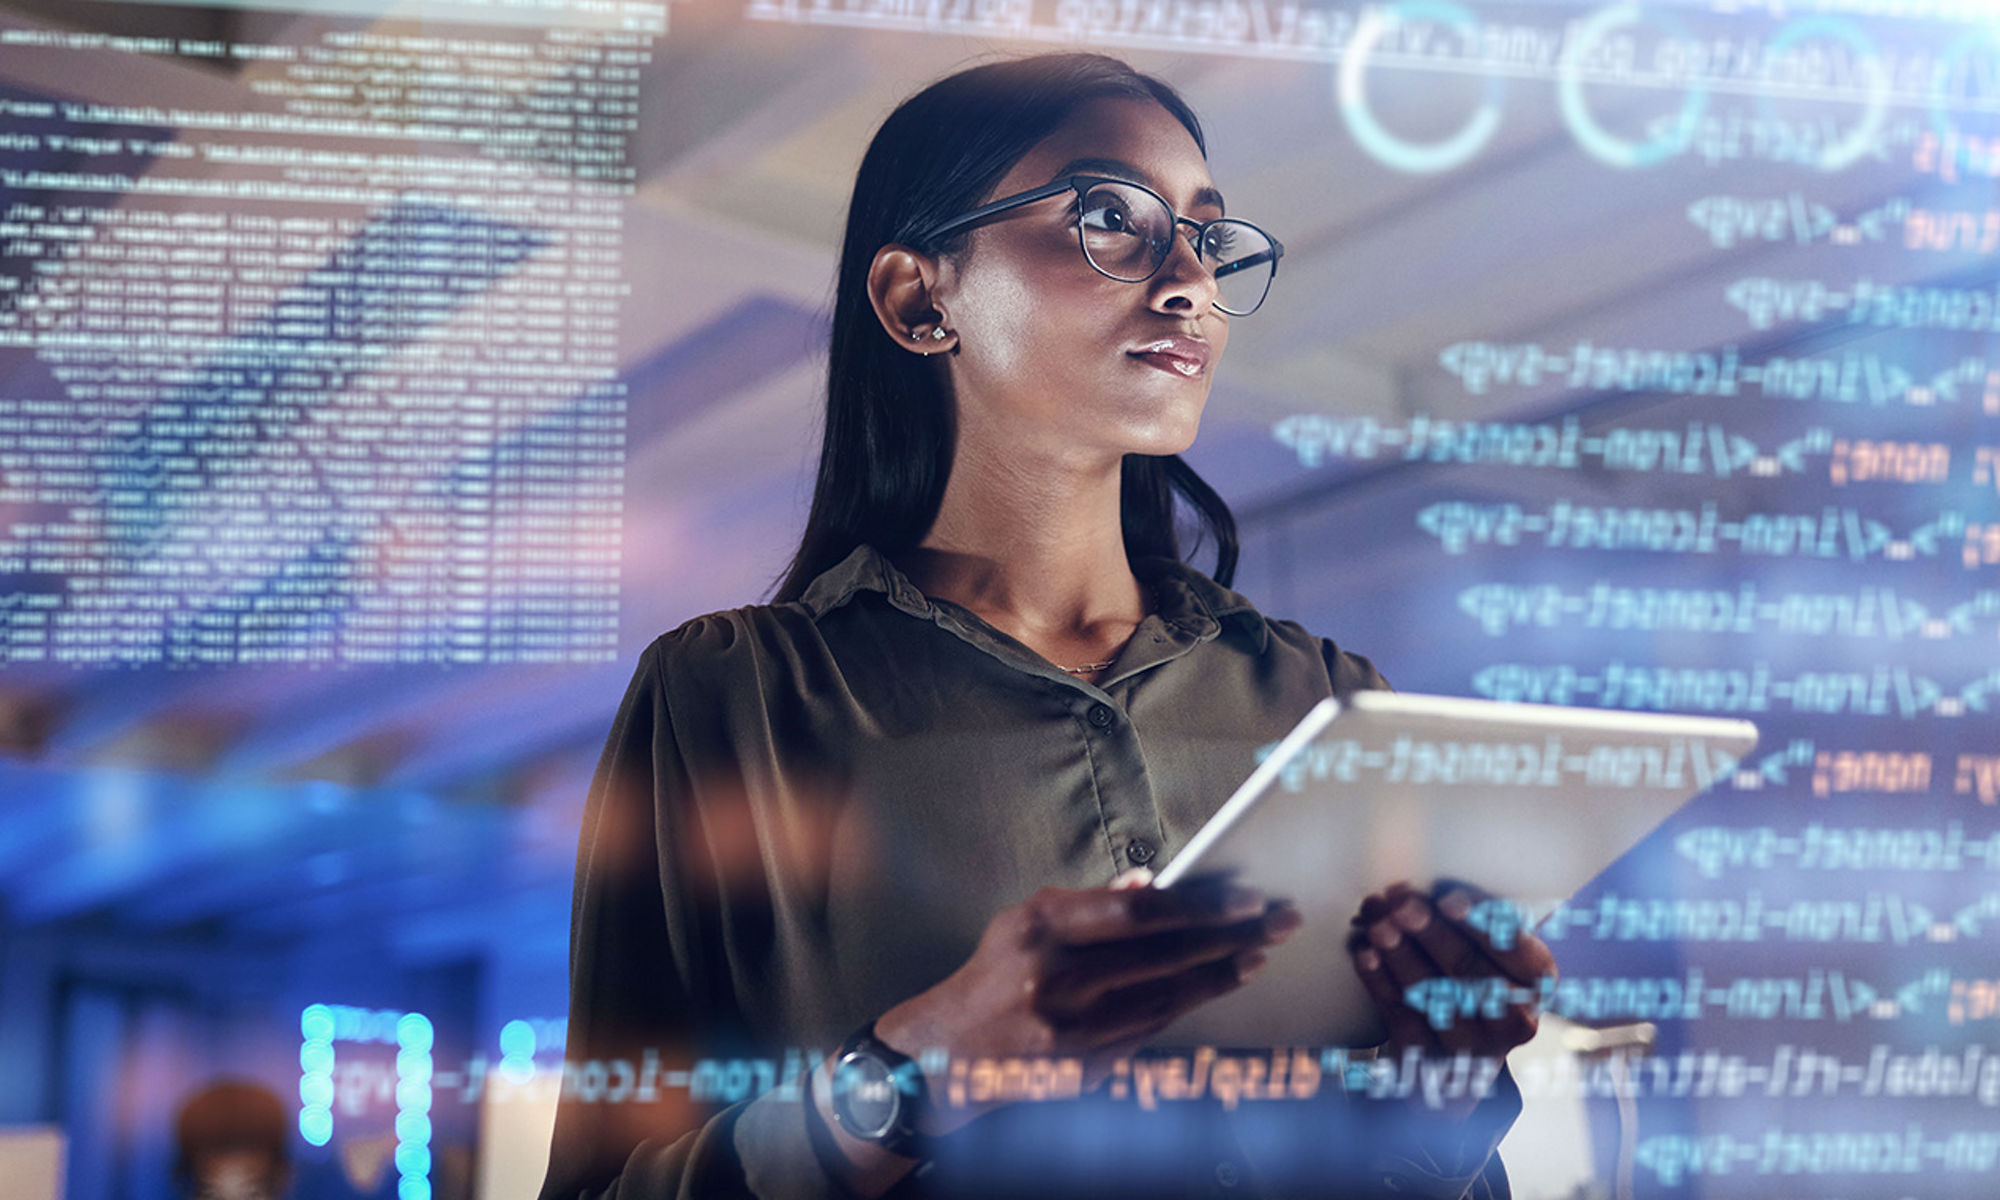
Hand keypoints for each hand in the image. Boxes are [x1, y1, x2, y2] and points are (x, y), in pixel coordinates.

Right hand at [875, 875, 1300, 1134]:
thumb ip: (1090, 902)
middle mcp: (1058, 980)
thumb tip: (1153, 884)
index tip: (1245, 896)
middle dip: (1230, 936)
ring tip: (1257, 953)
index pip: (1138, 913)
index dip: (1200, 905)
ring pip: (1169, 997)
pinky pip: (1153, 1029)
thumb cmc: (997, 973)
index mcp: (1041, 930)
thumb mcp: (1026, 920)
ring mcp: (1074, 1030)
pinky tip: (1217, 983)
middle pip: (1165, 955)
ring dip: (1221, 974)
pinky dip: (1189, 1004)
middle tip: (1277, 920)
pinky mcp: (1086, 1065)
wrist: (951, 1053)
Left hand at [1347, 881, 1554, 1117]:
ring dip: (1399, 952)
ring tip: (1376, 923)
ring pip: (1431, 992)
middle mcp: (1515, 1018)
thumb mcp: (1488, 955)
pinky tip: (1365, 954)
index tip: (1446, 900)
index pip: (1514, 948)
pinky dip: (1380, 981)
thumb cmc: (1471, 983)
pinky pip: (1402, 1015)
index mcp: (1537, 980)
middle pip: (1467, 968)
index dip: (1480, 922)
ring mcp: (1473, 1046)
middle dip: (1429, 930)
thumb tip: (1425, 887)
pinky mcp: (1433, 1062)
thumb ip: (1470, 921)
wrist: (1455, 1061)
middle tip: (1400, 903)